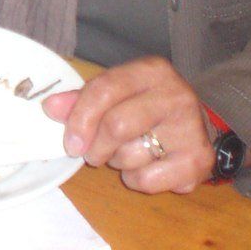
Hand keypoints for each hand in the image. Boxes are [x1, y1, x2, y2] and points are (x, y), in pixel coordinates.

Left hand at [42, 56, 215, 194]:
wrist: (200, 128)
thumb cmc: (148, 108)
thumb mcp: (118, 93)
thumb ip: (83, 99)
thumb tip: (50, 107)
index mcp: (151, 70)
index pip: (104, 89)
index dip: (80, 118)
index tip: (70, 143)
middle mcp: (175, 94)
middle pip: (116, 126)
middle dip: (96, 146)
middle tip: (94, 153)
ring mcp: (190, 127)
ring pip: (130, 155)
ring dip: (117, 162)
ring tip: (126, 152)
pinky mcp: (198, 160)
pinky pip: (147, 179)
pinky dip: (136, 179)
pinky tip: (146, 166)